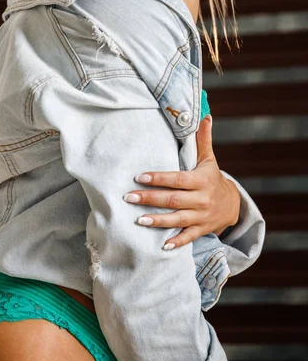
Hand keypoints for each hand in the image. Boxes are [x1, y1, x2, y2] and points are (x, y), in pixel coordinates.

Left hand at [123, 115, 240, 248]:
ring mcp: (202, 216)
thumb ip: (203, 139)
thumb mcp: (209, 159)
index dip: (159, 178)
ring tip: (138, 220)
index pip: (177, 179)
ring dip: (157, 221)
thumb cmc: (213, 177)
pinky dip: (176, 241)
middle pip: (173, 199)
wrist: (233, 204)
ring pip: (178, 219)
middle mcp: (202, 199)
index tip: (140, 177)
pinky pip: (188, 237)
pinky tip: (161, 245)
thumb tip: (204, 115)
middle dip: (150, 198)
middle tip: (129, 197)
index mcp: (201, 180)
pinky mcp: (201, 229)